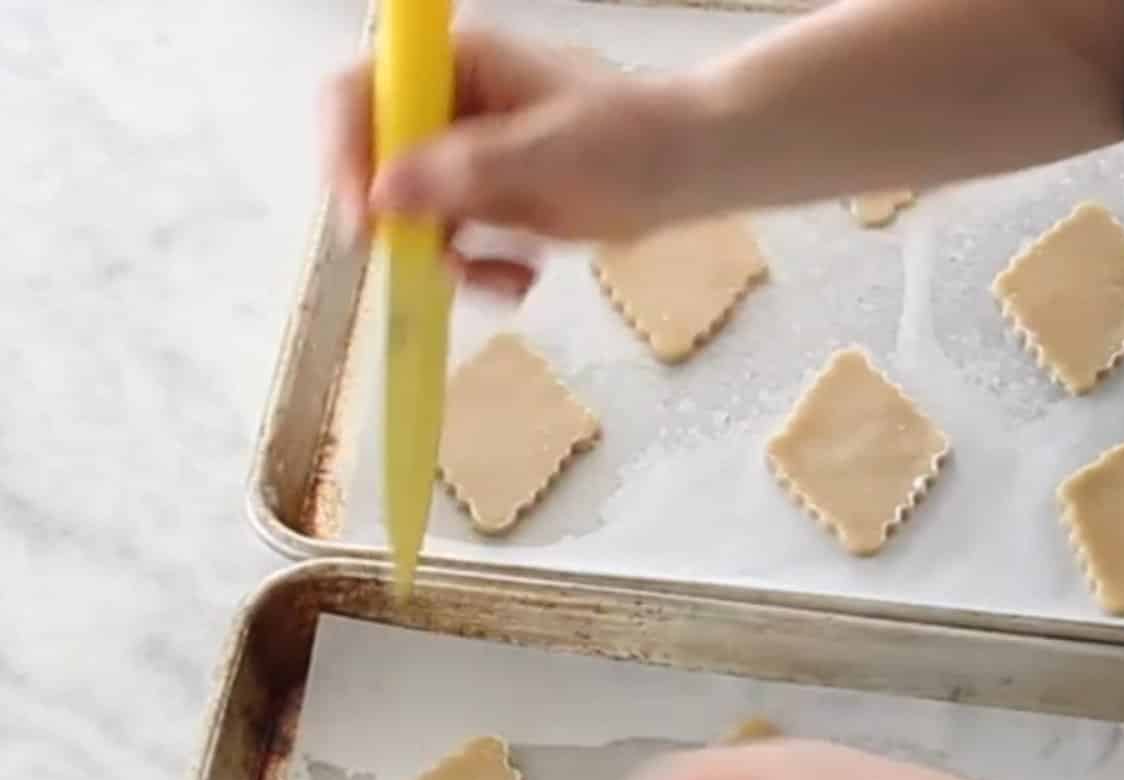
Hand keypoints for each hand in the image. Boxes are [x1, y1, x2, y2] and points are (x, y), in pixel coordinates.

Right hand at [321, 30, 709, 294]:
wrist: (689, 171)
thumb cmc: (631, 142)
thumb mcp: (550, 155)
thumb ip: (466, 170)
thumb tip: (382, 191)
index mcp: (452, 65)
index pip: (357, 95)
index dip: (344, 154)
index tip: (367, 220)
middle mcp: (444, 107)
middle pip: (371, 164)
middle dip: (401, 226)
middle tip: (440, 264)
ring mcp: (460, 159)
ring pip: (407, 218)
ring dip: (445, 261)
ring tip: (507, 279)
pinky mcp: (481, 204)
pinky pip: (446, 246)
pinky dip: (475, 273)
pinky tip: (519, 279)